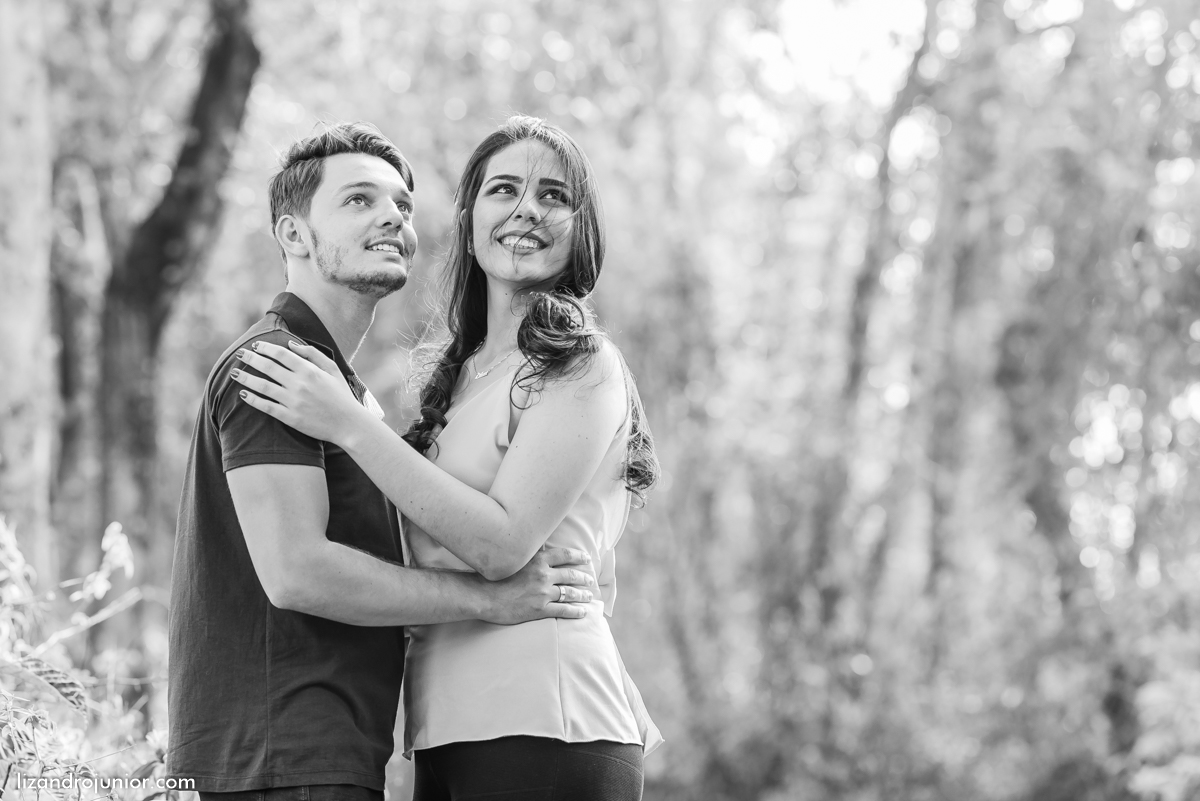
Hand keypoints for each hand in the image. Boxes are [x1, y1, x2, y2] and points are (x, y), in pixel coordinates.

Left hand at [231, 340, 368, 444]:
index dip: (265, 348)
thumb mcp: (333, 369)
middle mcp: (299, 384)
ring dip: (246, 378)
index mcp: (309, 371)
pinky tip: (243, 394)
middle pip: (268, 367)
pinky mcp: (290, 418)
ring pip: (263, 386)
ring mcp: (293, 402)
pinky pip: (266, 407)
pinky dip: (253, 400)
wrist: (349, 424)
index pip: (281, 355)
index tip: (255, 345)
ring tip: (233, 373)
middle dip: (250, 359)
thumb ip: (313, 354)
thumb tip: (291, 345)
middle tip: (239, 354)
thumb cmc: (342, 396)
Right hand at [481, 546, 595, 624]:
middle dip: (583, 577)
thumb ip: (529, 556)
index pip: (565, 555)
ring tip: (589, 595)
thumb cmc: (495, 577)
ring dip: (582, 594)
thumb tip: (541, 549)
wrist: (484, 596)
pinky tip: (582, 612)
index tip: (586, 558)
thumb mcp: (514, 559)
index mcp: (538, 560)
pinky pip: (563, 610)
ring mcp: (542, 593)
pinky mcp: (539, 609)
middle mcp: (543, 575)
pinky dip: (575, 611)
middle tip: (590, 579)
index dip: (578, 557)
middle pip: (570, 575)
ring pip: (570, 593)